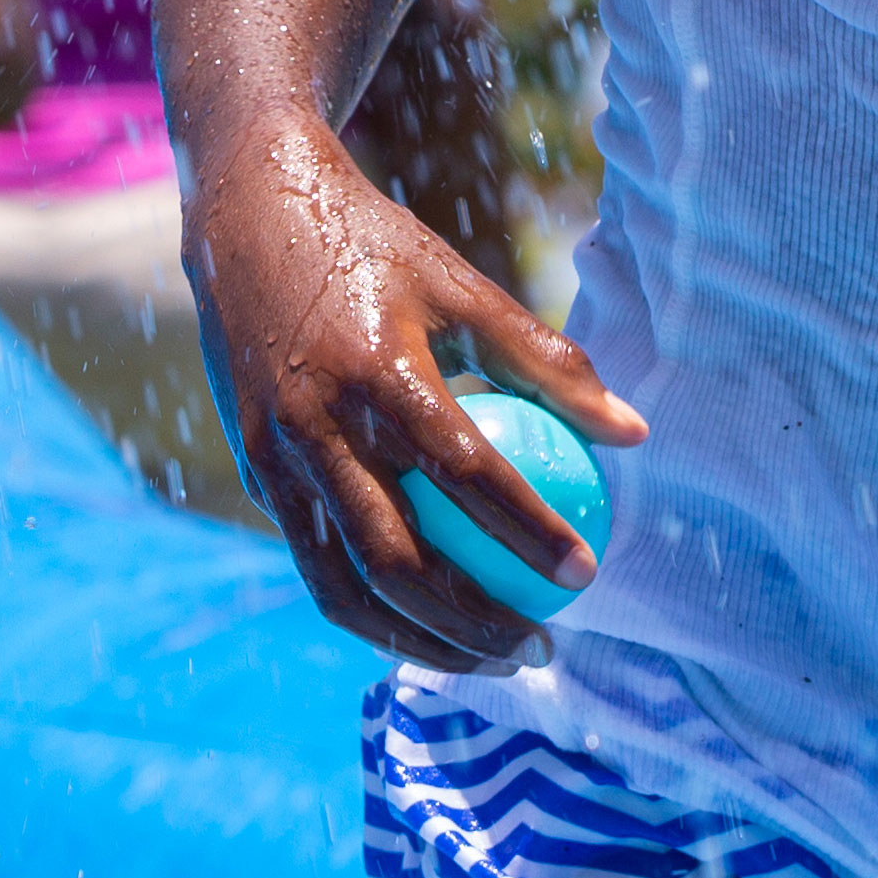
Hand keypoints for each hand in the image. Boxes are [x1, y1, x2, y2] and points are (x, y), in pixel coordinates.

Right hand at [182, 111, 643, 673]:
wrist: (244, 217)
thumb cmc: (373, 249)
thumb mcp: (461, 286)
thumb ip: (546, 359)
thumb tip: (633, 434)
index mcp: (378, 374)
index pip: (466, 475)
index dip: (529, 533)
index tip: (586, 573)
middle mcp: (317, 428)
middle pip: (397, 562)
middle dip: (473, 626)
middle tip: (539, 647)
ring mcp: (276, 459)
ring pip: (345, 587)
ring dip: (417, 641)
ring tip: (487, 660)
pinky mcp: (255, 474)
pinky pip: (316, 560)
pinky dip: (371, 604)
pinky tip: (427, 618)